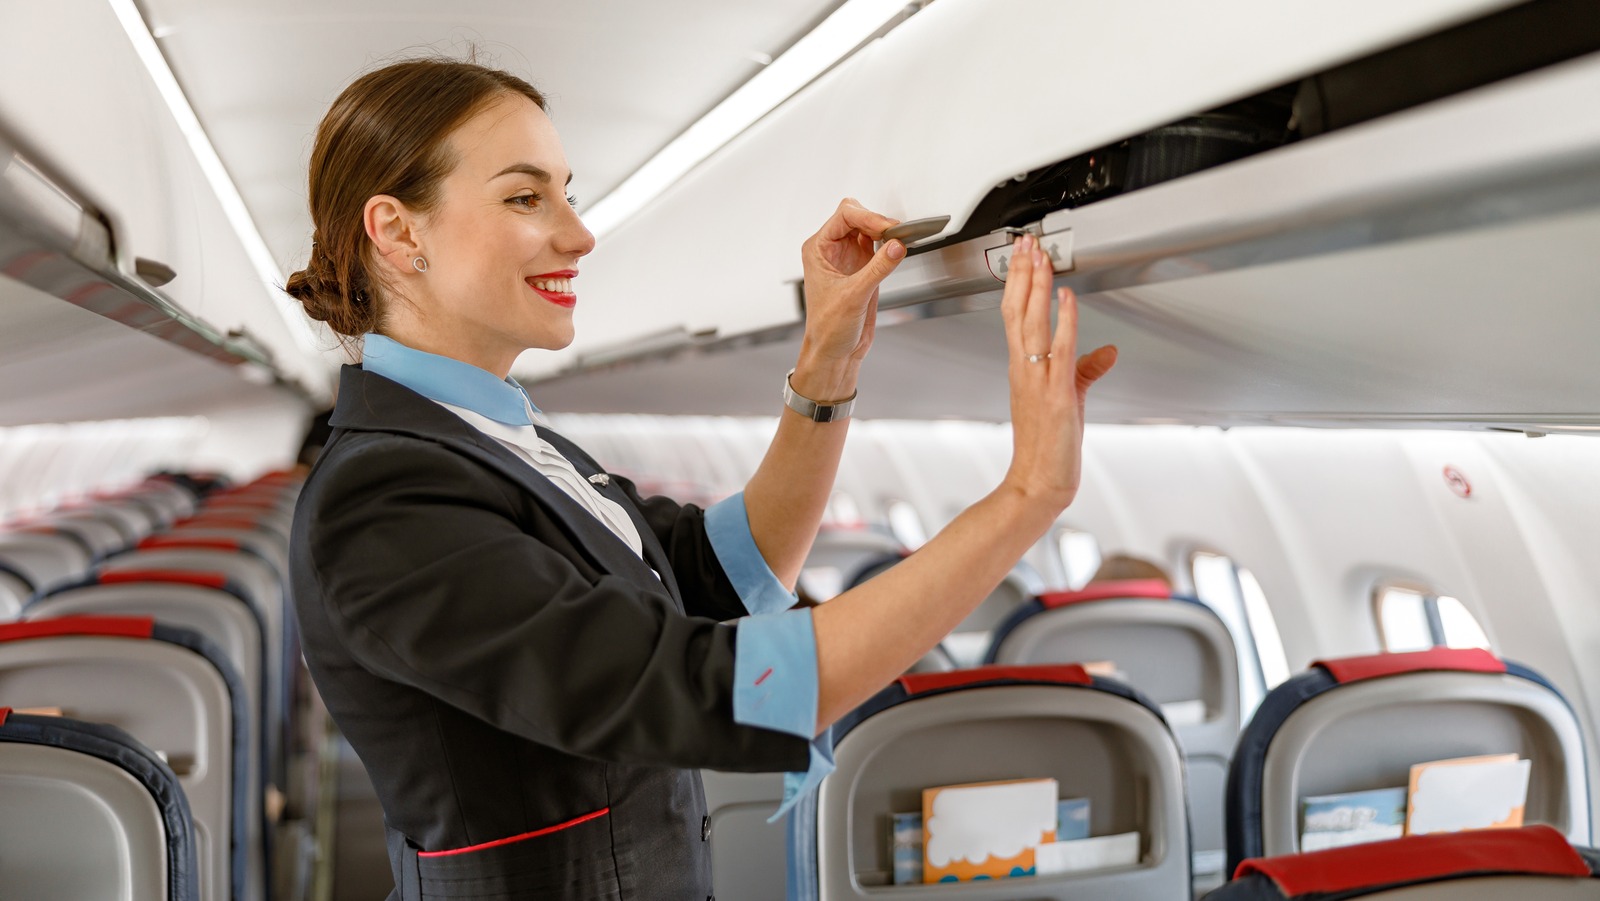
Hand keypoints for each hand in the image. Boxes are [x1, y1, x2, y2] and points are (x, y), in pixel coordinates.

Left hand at [797, 198, 905, 370]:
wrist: (835, 352)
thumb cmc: (828, 328)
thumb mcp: (853, 296)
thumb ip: (877, 269)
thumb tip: (896, 246)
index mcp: (818, 249)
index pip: (844, 216)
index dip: (868, 217)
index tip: (888, 228)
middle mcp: (832, 249)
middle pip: (857, 216)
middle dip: (877, 220)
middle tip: (896, 233)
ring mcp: (849, 257)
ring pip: (870, 228)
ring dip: (886, 231)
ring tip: (901, 239)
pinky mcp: (864, 268)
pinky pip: (880, 246)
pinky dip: (891, 244)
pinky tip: (899, 249)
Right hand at [999, 234, 1117, 507]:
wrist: (1037, 482)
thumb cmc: (1047, 447)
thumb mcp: (1070, 399)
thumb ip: (1087, 370)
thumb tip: (1108, 351)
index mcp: (1022, 368)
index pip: (1014, 315)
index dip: (1018, 283)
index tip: (1024, 257)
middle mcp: (1024, 369)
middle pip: (1016, 310)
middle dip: (1022, 273)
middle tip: (1026, 243)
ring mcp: (1036, 380)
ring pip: (1031, 323)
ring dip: (1036, 287)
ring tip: (1040, 257)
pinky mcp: (1054, 394)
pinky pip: (1059, 349)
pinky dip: (1064, 321)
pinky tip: (1067, 299)